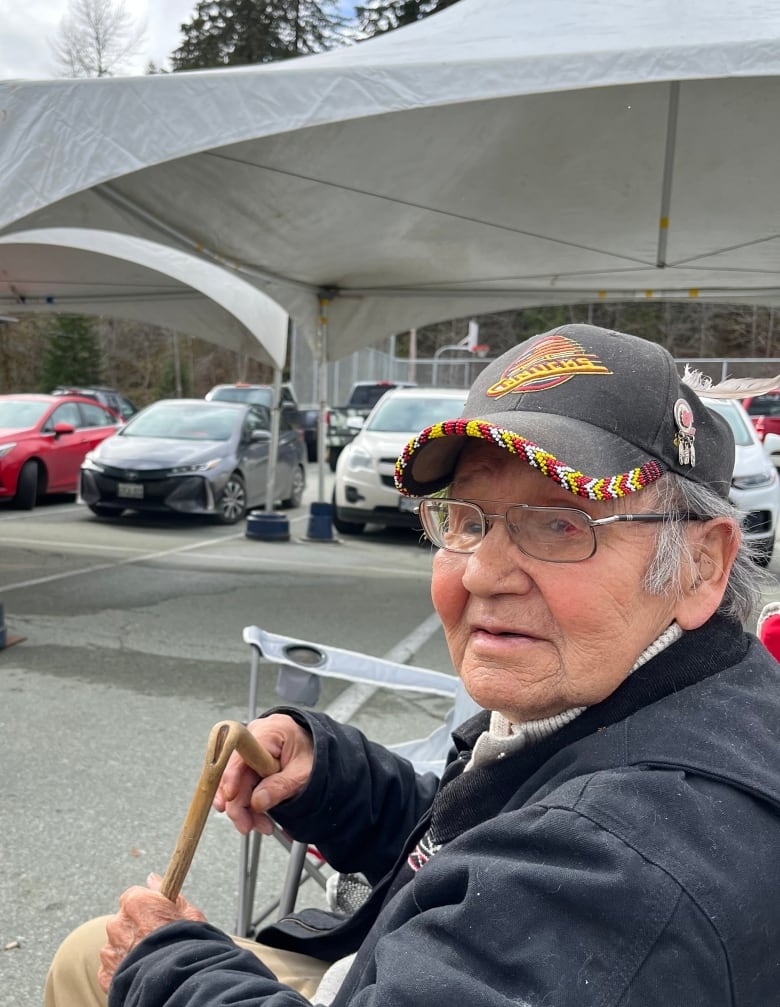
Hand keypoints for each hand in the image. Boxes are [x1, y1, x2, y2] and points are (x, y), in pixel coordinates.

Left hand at [98, 873, 205, 991]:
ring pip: (117, 944)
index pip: (133, 895)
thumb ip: (167, 892)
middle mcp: (117, 923)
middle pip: (124, 920)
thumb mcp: (188, 913)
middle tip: (156, 939)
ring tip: (150, 959)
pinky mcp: (105, 974)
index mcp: (136, 903)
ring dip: (129, 949)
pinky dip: (123, 968)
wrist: (175, 983)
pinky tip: (141, 972)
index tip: (156, 914)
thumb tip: (152, 878)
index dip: (145, 905)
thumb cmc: (187, 945)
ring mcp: (109, 950)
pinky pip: (112, 966)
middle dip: (136, 927)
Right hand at [214, 713, 313, 834]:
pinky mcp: (249, 761)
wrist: (318, 747)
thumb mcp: (304, 772)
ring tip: (261, 824)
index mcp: (270, 732)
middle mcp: (254, 737)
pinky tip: (256, 816)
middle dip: (240, 803)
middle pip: (234, 772)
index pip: (241, 754)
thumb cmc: (314, 752)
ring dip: (244, 808)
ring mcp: (250, 748)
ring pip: (235, 782)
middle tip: (247, 825)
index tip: (231, 798)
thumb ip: (281, 786)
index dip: (231, 777)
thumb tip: (257, 802)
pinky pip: (241, 783)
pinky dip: (247, 802)